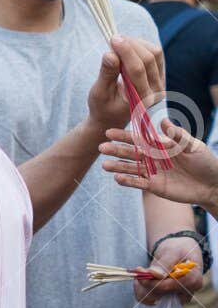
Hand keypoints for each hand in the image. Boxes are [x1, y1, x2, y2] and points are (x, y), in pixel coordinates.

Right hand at [86, 36, 164, 132]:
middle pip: (148, 59)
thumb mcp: (99, 94)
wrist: (112, 116)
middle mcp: (156, 91)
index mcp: (142, 100)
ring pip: (155, 53)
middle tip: (113, 38)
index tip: (112, 38)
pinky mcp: (159, 75)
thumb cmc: (102, 107)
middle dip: (131, 45)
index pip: (137, 70)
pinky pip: (156, 54)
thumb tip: (110, 53)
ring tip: (119, 43)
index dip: (126, 51)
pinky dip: (141, 46)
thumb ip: (106, 74)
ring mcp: (160, 83)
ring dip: (137, 44)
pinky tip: (127, 47)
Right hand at [101, 119, 217, 211]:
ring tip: (104, 165)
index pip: (140, 139)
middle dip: (116, 150)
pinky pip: (137, 184)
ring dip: (117, 167)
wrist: (212, 185)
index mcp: (161, 145)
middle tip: (102, 147)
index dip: (125, 136)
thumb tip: (163, 120)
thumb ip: (177, 135)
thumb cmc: (206, 162)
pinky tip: (117, 179)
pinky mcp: (153, 186)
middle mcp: (153, 158)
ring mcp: (152, 173)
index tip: (110, 132)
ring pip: (130, 169)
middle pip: (131, 153)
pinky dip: (127, 182)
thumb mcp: (193, 146)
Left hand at [135, 234, 204, 305]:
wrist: (180, 252)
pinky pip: (149, 300)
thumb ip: (165, 263)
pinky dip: (142, 290)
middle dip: (145, 282)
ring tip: (141, 273)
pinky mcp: (167, 299)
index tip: (139, 270)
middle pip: (158, 295)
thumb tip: (154, 274)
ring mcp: (176, 298)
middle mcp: (186, 293)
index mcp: (193, 280)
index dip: (150, 281)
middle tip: (139, 269)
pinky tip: (142, 279)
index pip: (167, 287)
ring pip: (151, 300)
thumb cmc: (178, 250)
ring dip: (142, 286)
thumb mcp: (173, 251)